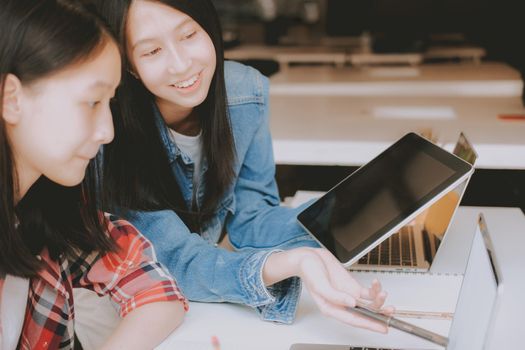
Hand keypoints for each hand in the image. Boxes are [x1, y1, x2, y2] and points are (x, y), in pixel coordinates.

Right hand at [263, 247, 392, 331]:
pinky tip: (377, 284)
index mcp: (331, 308)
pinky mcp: (352, 286)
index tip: (382, 328)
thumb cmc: (309, 271)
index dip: (369, 325)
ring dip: (378, 301)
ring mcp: (348, 295)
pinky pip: (367, 292)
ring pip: (368, 304)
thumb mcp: (319, 284)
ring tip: (383, 294)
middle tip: (390, 312)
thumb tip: (351, 303)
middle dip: (379, 315)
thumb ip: (335, 296)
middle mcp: (341, 304)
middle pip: (364, 314)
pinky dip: (374, 289)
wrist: (309, 256)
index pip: (353, 320)